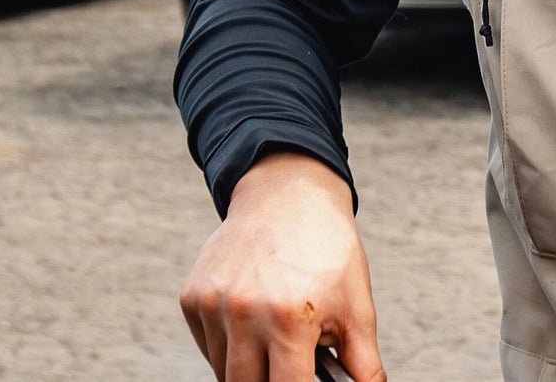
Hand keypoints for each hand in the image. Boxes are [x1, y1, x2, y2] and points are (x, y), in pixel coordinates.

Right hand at [180, 152, 385, 381]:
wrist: (288, 192)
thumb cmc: (328, 249)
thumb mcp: (357, 304)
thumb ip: (364, 364)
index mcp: (290, 318)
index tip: (303, 379)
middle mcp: (244, 313)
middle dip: (272, 379)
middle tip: (291, 358)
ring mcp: (212, 305)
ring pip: (224, 373)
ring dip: (248, 366)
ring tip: (276, 331)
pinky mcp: (191, 298)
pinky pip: (207, 346)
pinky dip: (227, 345)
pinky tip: (251, 314)